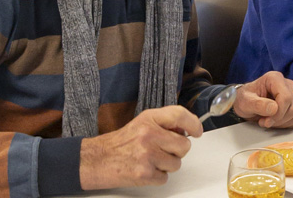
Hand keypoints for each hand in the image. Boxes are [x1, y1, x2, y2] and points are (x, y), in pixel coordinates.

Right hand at [79, 106, 200, 189]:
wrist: (96, 160)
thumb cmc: (120, 143)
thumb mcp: (142, 123)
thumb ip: (164, 123)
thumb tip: (187, 130)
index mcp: (149, 119)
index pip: (180, 115)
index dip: (193, 124)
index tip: (196, 131)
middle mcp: (148, 134)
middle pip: (184, 145)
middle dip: (177, 150)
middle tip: (163, 150)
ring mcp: (146, 155)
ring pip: (176, 163)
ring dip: (166, 165)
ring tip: (150, 160)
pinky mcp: (144, 173)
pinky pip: (164, 177)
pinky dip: (157, 177)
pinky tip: (145, 170)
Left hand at [233, 71, 292, 128]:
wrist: (247, 103)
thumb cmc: (245, 99)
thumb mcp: (245, 102)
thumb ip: (258, 104)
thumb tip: (274, 109)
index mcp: (275, 78)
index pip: (286, 97)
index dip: (278, 113)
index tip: (266, 121)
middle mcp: (288, 84)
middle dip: (278, 119)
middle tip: (264, 122)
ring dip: (283, 123)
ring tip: (269, 120)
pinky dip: (290, 124)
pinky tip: (278, 122)